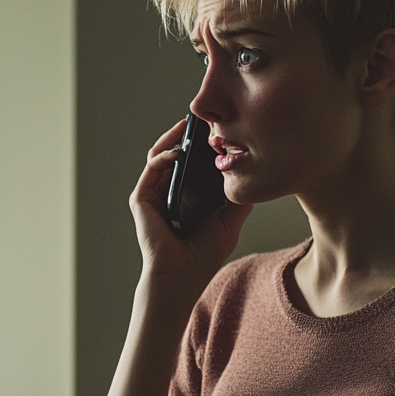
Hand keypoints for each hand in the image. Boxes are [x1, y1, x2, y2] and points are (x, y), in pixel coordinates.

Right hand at [129, 119, 253, 290]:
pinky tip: (177, 151)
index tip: (217, 127)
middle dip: (187, 135)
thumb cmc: (203, 255)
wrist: (182, 276)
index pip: (193, 163)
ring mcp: (154, 194)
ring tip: (188, 126)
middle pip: (176, 154)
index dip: (203, 145)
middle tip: (202, 119)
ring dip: (173, 138)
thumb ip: (238, 198)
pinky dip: (162, 156)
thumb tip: (253, 172)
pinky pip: (151, 169)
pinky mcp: (141, 199)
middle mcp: (169, 192)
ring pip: (161, 156)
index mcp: (188, 196)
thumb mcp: (230, 220)